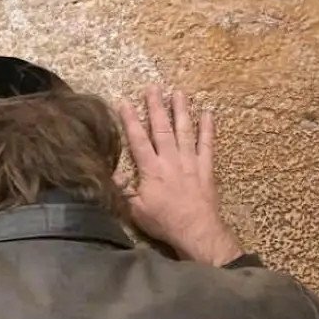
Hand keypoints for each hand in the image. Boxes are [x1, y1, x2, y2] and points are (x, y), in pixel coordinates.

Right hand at [116, 86, 242, 265]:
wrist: (196, 230)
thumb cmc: (163, 222)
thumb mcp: (134, 210)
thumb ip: (122, 190)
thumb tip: (111, 174)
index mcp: (151, 169)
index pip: (138, 139)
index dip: (130, 120)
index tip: (124, 102)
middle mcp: (170, 160)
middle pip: (162, 128)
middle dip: (156, 106)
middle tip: (154, 87)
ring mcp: (190, 162)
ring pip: (185, 130)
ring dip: (181, 110)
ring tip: (179, 92)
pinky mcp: (206, 168)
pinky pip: (207, 144)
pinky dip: (208, 128)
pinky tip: (208, 113)